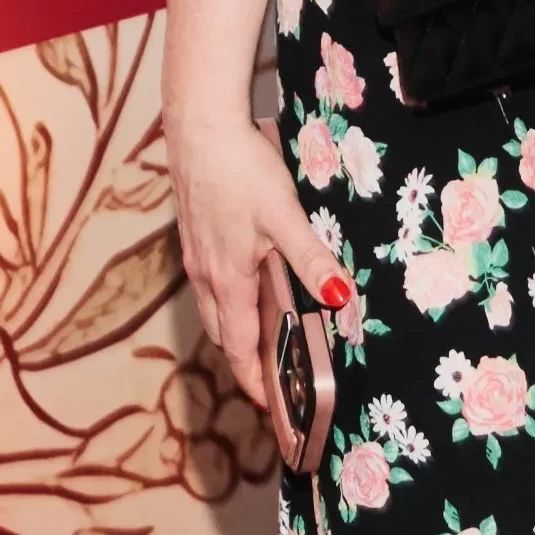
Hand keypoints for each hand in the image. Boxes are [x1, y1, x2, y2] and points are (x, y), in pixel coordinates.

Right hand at [167, 110, 349, 407]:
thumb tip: (340, 299)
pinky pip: (209, 280)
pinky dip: (226, 297)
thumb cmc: (240, 170)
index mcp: (228, 280)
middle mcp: (206, 274)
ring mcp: (196, 252)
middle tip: (272, 376)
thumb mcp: (283, 214)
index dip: (254, 381)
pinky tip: (243, 278)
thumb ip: (311, 258)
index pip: (239, 348)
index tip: (270, 406)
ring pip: (213, 305)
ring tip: (261, 335)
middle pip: (223, 332)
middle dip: (245, 359)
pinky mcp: (194, 230)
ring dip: (234, 327)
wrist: (199, 128)